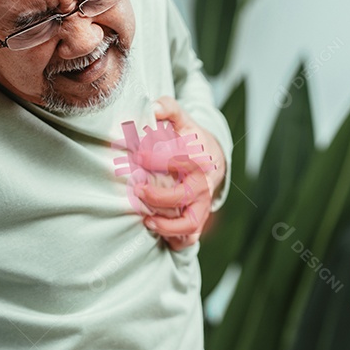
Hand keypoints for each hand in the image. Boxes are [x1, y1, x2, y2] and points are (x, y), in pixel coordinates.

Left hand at [136, 96, 225, 249]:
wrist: (213, 159)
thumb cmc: (190, 139)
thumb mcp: (182, 120)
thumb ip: (168, 108)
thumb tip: (153, 108)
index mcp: (199, 159)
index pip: (181, 160)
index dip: (158, 159)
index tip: (138, 155)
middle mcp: (202, 184)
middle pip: (183, 196)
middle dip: (158, 197)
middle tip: (137, 190)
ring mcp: (201, 203)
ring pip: (190, 223)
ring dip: (167, 226)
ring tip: (146, 221)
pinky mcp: (198, 217)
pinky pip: (190, 237)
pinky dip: (176, 241)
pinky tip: (158, 234)